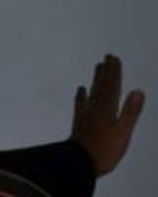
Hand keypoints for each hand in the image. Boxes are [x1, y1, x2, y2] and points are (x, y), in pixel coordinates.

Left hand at [71, 54, 144, 176]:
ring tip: (97, 66)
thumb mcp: (123, 132)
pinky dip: (81, 94)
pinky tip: (81, 89)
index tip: (115, 59)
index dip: (114, 72)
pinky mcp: (79, 120)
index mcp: (108, 107)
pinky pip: (80, 103)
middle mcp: (95, 106)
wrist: (79, 161)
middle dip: (106, 70)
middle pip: (101, 84)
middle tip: (107, 56)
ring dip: (96, 78)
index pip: (112, 85)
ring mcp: (86, 112)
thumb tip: (138, 91)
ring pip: (92, 90)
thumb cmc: (105, 149)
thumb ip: (130, 111)